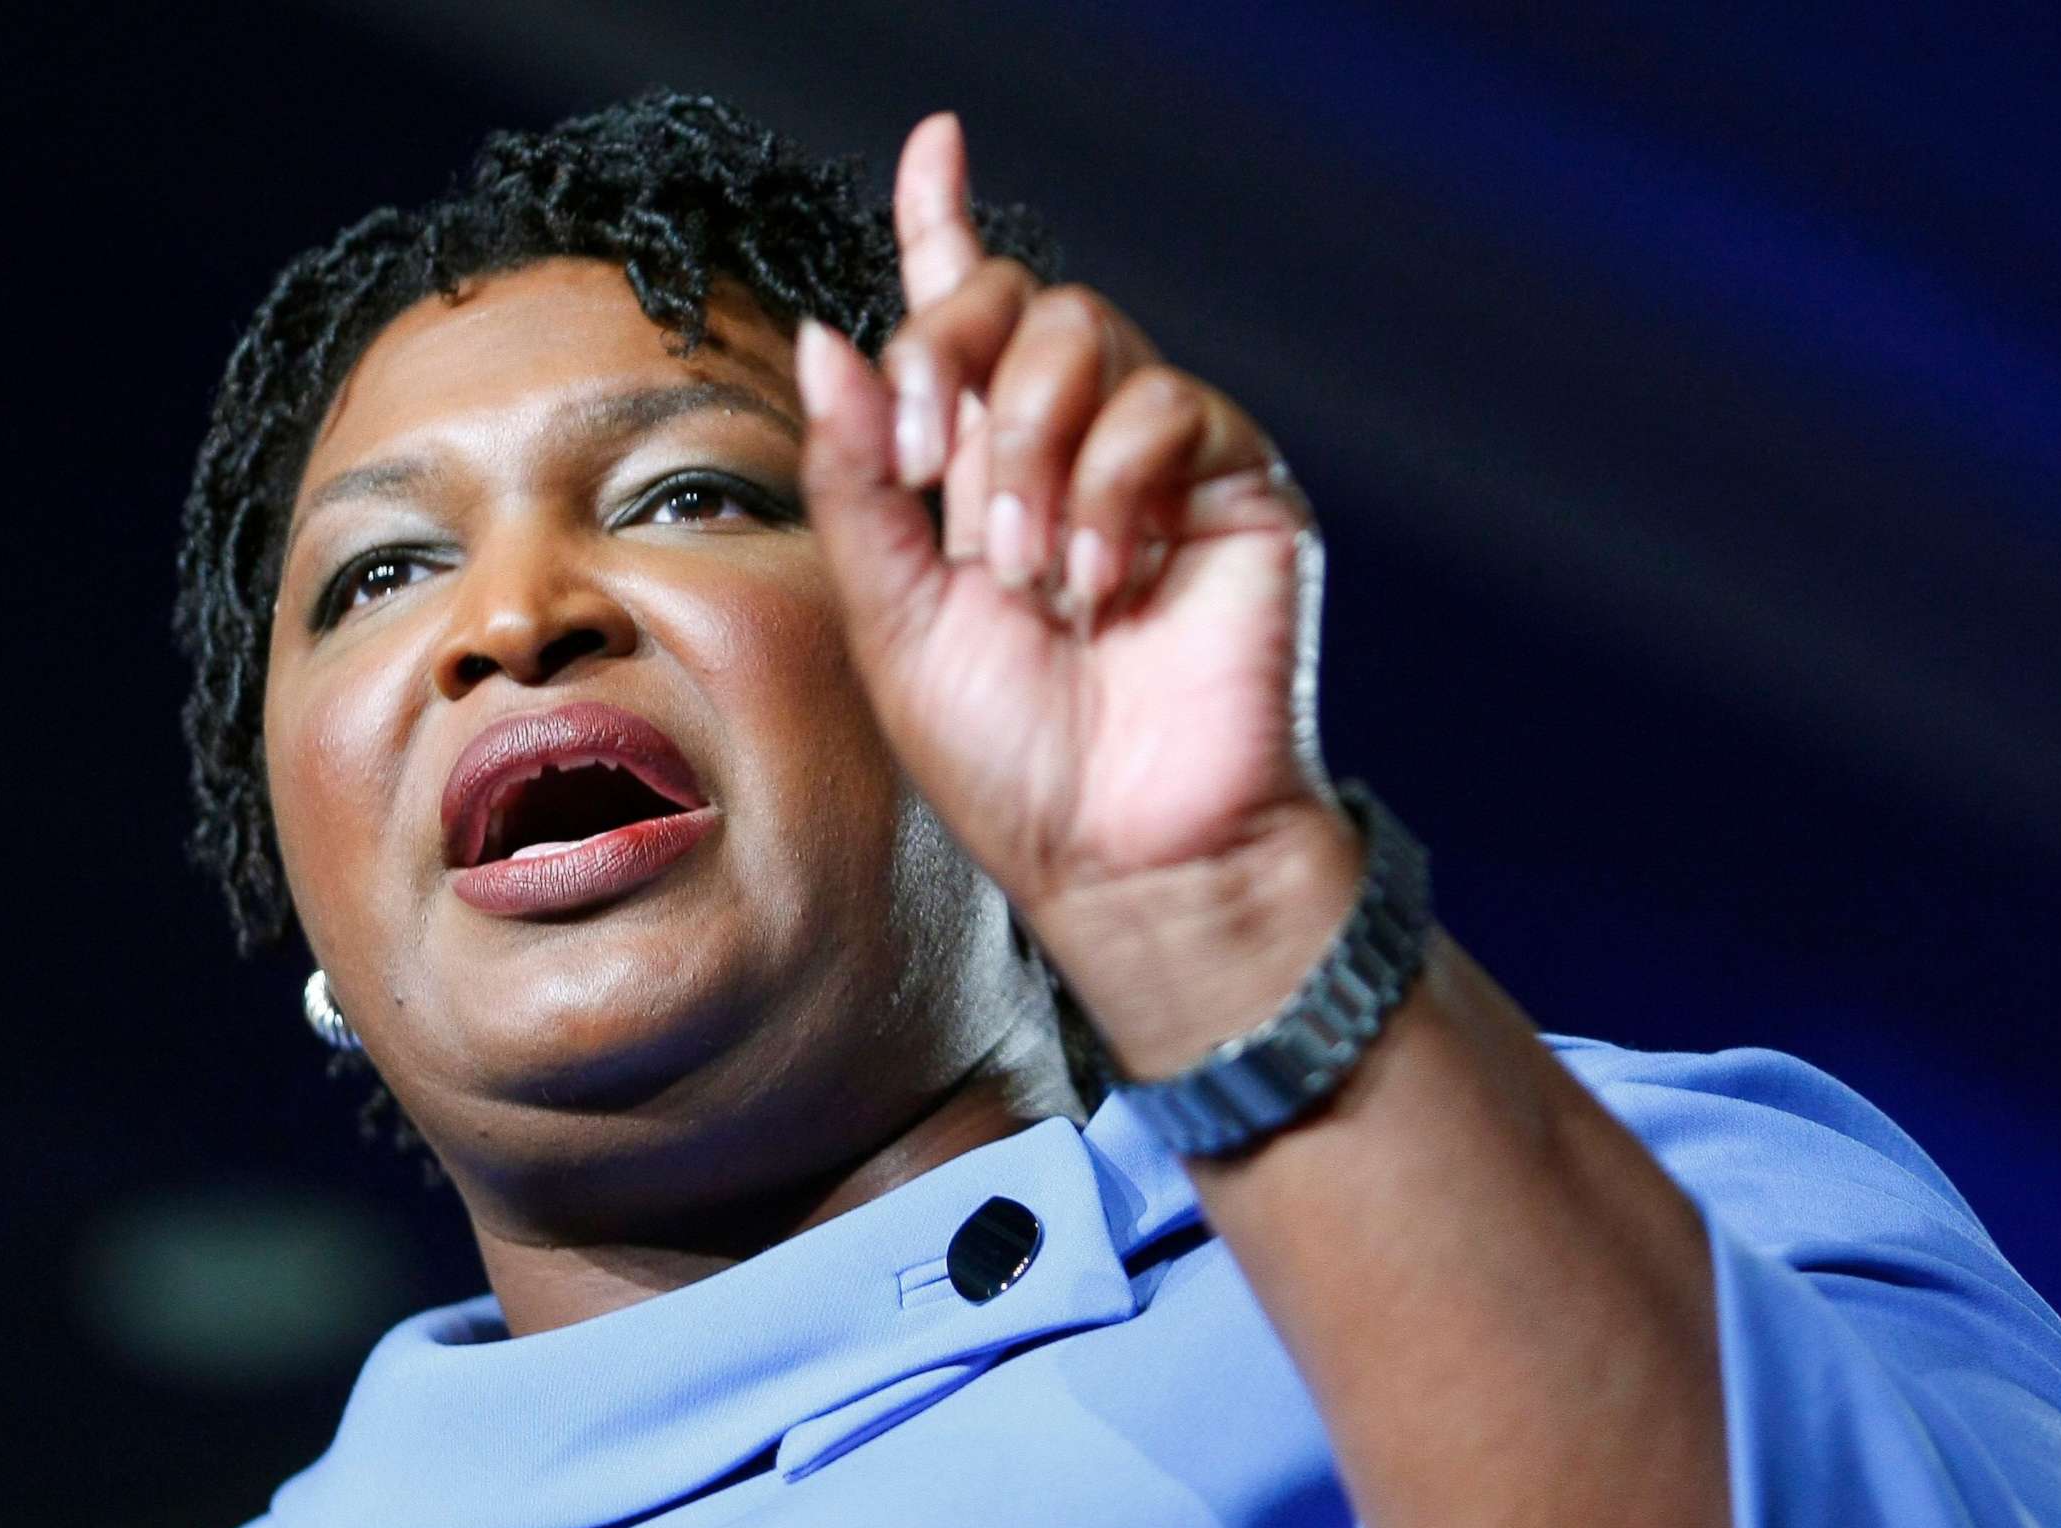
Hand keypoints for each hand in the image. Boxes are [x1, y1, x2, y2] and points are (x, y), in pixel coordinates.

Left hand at [794, 113, 1346, 948]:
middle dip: (949, 362)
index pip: (961, 319)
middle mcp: (1065, 448)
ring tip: (1030, 575)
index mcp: (974, 473)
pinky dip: (1111, 490)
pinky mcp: (1233, 483)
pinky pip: (1163, 405)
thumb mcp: (892, 620)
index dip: (943, 223)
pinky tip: (1103, 582)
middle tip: (931, 479)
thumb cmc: (1011, 760)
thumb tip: (827, 336)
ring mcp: (1153, 461)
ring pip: (1084, 333)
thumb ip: (858, 477)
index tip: (935, 141)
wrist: (1122, 852)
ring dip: (1030, 452)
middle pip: (1011, 300)